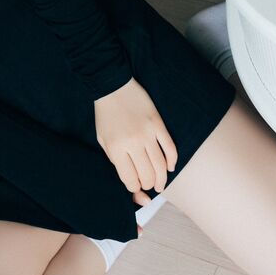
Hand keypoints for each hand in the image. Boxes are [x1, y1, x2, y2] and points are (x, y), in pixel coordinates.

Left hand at [92, 77, 177, 199]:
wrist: (113, 87)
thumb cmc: (106, 115)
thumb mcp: (102, 140)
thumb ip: (115, 159)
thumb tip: (130, 178)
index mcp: (116, 148)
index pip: (130, 178)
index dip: (134, 187)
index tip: (136, 186)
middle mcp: (133, 143)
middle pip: (147, 174)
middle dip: (149, 184)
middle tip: (150, 186)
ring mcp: (148, 134)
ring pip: (161, 165)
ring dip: (162, 178)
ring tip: (160, 185)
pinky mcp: (158, 124)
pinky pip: (170, 148)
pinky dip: (172, 161)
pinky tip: (170, 168)